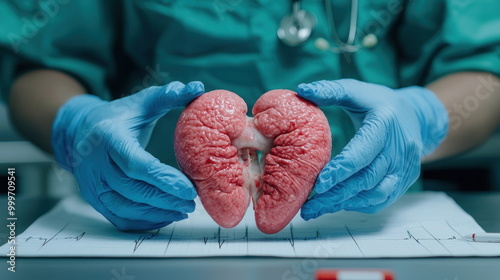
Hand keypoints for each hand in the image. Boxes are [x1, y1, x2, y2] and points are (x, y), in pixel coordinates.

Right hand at [52, 81, 204, 229]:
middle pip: (133, 190)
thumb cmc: (117, 117)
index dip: (164, 179)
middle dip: (166, 199)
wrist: (79, 131)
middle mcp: (95, 163)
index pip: (136, 164)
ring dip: (157, 213)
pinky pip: (118, 217)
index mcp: (108, 137)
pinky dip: (143, 221)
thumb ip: (168, 95)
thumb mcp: (140, 102)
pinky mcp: (94, 199)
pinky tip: (164, 216)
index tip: (189, 188)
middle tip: (192, 202)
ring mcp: (92, 184)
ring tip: (183, 209)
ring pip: (125, 208)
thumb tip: (198, 87)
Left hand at [298, 79, 447, 218]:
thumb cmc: (379, 103)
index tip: (318, 185)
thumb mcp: (357, 91)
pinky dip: (360, 205)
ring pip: (375, 194)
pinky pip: (383, 199)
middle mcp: (399, 149)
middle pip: (366, 179)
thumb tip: (302, 90)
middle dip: (335, 195)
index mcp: (384, 124)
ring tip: (318, 209)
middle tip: (309, 207)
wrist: (416, 115)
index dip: (340, 171)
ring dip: (345, 204)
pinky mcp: (406, 180)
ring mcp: (405, 167)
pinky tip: (339, 205)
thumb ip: (331, 91)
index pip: (361, 153)